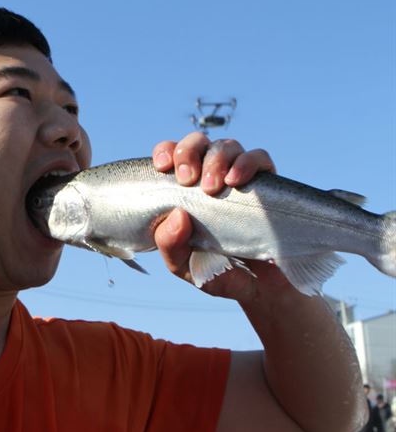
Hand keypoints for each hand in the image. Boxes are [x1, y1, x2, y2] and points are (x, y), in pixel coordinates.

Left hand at [151, 132, 289, 302]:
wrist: (262, 289)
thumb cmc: (217, 272)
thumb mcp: (186, 266)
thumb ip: (171, 246)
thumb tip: (175, 215)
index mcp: (185, 190)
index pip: (171, 155)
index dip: (167, 150)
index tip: (163, 165)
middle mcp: (211, 177)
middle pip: (198, 142)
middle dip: (189, 152)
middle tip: (187, 180)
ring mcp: (240, 177)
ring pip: (227, 145)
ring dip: (216, 159)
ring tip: (213, 188)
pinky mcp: (267, 184)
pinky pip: (259, 158)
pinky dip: (247, 163)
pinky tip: (236, 182)